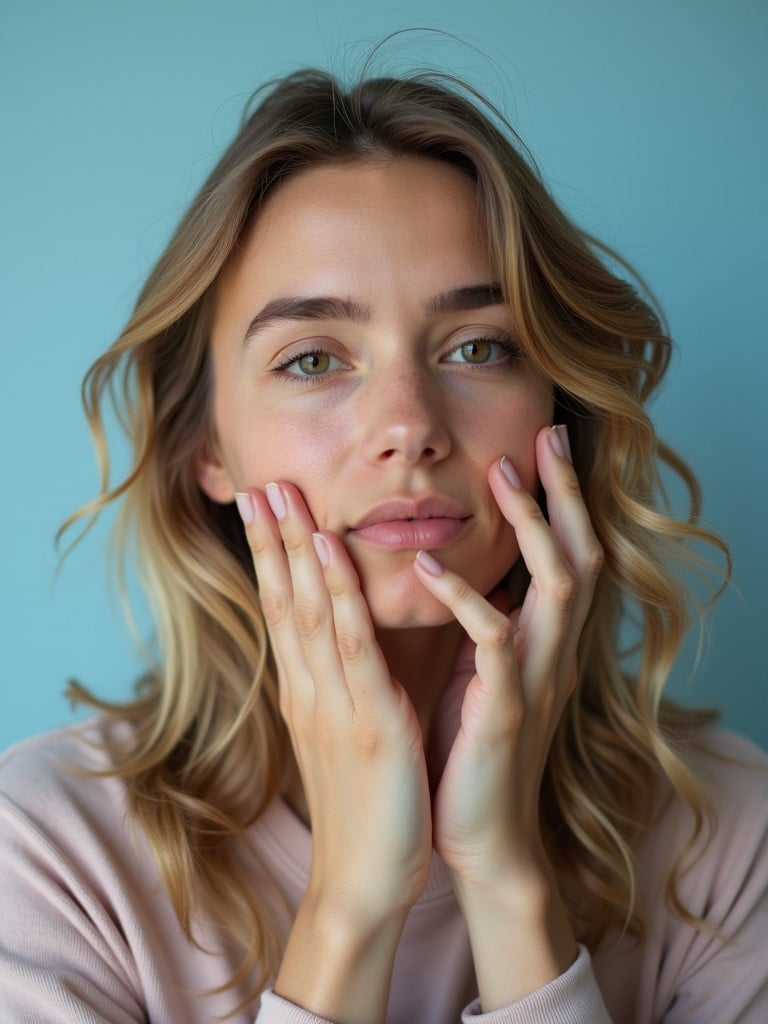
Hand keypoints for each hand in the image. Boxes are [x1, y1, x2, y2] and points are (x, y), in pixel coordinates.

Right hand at [237, 482, 432, 924]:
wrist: (364, 882)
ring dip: (294, 547)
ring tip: (282, 494)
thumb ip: (343, 688)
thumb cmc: (365, 808)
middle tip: (261, 480)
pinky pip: (351, 645)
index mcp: (307, 693)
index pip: (283, 610)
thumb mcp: (345, 737)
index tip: (267, 506)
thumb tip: (346, 646)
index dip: (272, 557)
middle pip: (283, 600)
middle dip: (272, 538)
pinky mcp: (366, 720)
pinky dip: (337, 593)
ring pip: (307, 609)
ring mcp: (332, 701)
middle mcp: (310, 689)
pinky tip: (330, 551)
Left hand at [413, 424, 601, 1004]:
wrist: (478, 833)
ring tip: (497, 476)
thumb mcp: (481, 672)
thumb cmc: (467, 744)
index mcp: (542, 640)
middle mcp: (551, 651)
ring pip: (555, 585)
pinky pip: (497, 642)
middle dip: (564, 493)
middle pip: (580, 553)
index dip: (560, 499)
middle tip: (544, 436)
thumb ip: (485, 622)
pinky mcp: (507, 709)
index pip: (568, 553)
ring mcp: (535, 678)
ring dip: (530, 526)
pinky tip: (428, 567)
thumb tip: (469, 571)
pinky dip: (466, 599)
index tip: (539, 443)